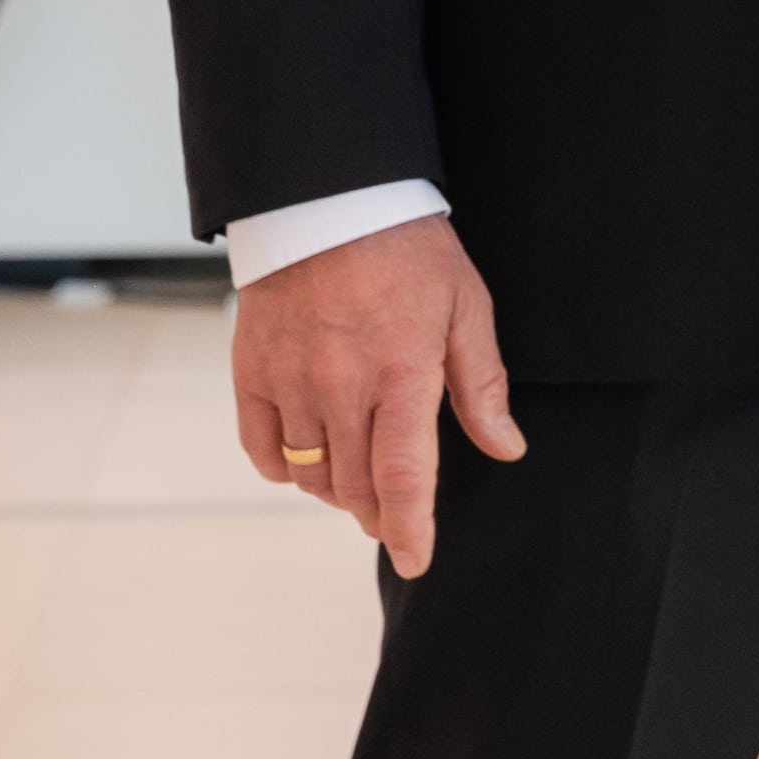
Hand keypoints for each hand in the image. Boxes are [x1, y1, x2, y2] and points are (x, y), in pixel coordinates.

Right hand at [231, 213, 524, 576]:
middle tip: (394, 516)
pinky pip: (263, 449)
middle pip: (356, 485)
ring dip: (338, 492)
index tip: (415, 560)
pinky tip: (308, 460)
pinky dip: (285, 468)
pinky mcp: (251, 371)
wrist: (329, 198)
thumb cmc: (410, 250)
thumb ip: (482, 384)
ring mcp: (290, 380)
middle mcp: (341, 385)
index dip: (410, 528)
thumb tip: (507, 447)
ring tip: (358, 481)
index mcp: (402, 371)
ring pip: (311, 473)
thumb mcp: (466, 306)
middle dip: (379, 514)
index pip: (405, 477)